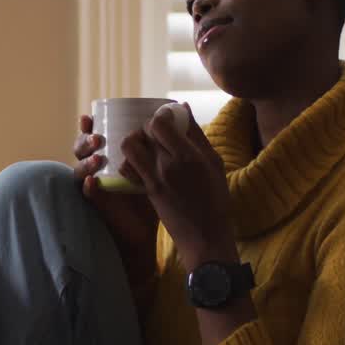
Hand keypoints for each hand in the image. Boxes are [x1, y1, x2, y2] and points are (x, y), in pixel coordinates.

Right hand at [73, 114, 159, 282]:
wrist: (164, 220)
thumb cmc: (164, 185)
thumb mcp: (168, 156)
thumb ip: (170, 132)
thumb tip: (182, 105)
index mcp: (112, 152)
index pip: (93, 133)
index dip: (88, 124)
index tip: (90, 117)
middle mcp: (100, 166)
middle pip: (80, 148)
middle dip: (84, 140)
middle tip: (97, 139)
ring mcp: (98, 185)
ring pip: (80, 170)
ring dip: (86, 162)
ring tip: (98, 160)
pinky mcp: (101, 203)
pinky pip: (89, 194)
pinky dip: (89, 187)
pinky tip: (93, 182)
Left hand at [117, 104, 237, 271]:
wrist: (205, 236)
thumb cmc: (216, 199)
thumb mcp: (214, 163)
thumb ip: (197, 135)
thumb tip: (184, 108)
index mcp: (187, 156)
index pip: (160, 123)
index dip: (160, 116)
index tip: (168, 118)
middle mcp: (167, 166)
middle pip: (143, 132)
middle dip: (148, 127)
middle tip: (157, 132)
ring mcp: (154, 179)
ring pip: (129, 148)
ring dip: (134, 141)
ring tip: (146, 145)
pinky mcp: (146, 191)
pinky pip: (128, 168)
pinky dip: (130, 160)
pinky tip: (142, 162)